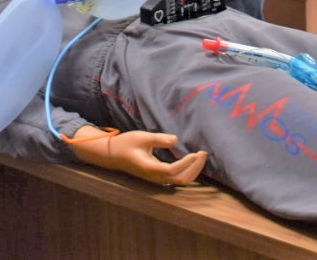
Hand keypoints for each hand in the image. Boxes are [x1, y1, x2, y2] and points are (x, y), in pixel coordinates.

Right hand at [68, 126, 207, 185]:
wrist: (113, 155)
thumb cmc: (126, 144)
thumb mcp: (141, 137)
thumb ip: (159, 139)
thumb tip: (176, 140)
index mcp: (149, 168)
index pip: (172, 170)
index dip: (186, 164)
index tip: (195, 153)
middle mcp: (155, 177)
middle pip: (180, 179)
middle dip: (195, 167)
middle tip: (203, 153)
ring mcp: (157, 179)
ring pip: (180, 180)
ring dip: (193, 170)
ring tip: (201, 156)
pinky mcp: (159, 176)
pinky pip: (177, 178)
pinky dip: (188, 171)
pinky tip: (192, 160)